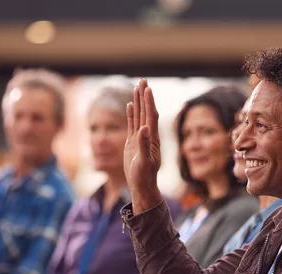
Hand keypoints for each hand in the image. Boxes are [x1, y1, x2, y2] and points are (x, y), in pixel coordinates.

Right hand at [124, 78, 163, 214]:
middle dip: (144, 96)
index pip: (151, 116)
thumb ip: (144, 145)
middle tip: (143, 80)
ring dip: (138, 102)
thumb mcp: (144, 162)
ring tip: (137, 87)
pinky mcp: (132, 143)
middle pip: (146, 111)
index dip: (149, 102)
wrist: (141, 186)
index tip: (147, 88)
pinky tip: (129, 105)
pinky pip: (132, 124)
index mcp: (152, 138)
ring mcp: (140, 138)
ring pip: (139, 116)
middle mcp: (147, 135)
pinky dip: (131, 114)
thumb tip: (144, 128)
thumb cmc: (144, 176)